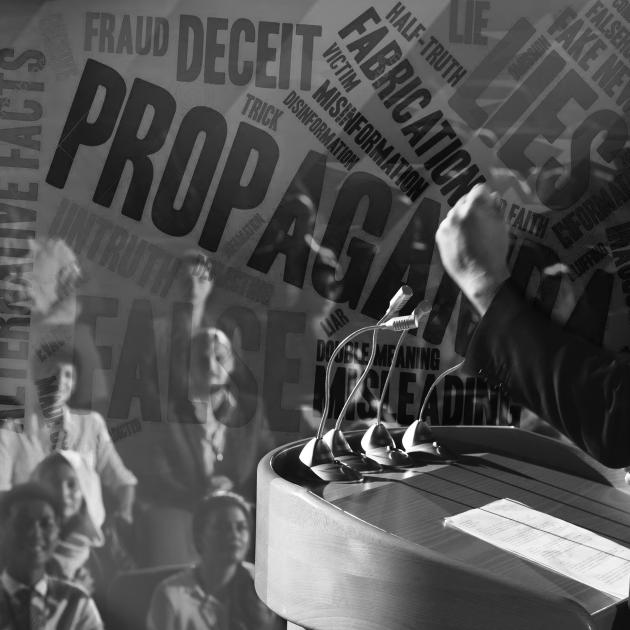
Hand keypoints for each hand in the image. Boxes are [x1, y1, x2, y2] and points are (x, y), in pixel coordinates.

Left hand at [435, 184, 509, 314]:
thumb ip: (496, 208)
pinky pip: (447, 225)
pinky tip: (462, 240)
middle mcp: (457, 213)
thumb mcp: (501, 227)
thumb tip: (493, 195)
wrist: (479, 276)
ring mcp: (446, 224)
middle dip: (473, 206)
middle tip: (481, 219)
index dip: (486, 195)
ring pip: (455, 213)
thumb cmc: (494, 251)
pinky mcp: (439, 235)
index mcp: (474, 208)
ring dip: (462, 217)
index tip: (489, 203)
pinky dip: (454, 228)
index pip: (479, 189)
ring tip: (472, 233)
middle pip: (465, 200)